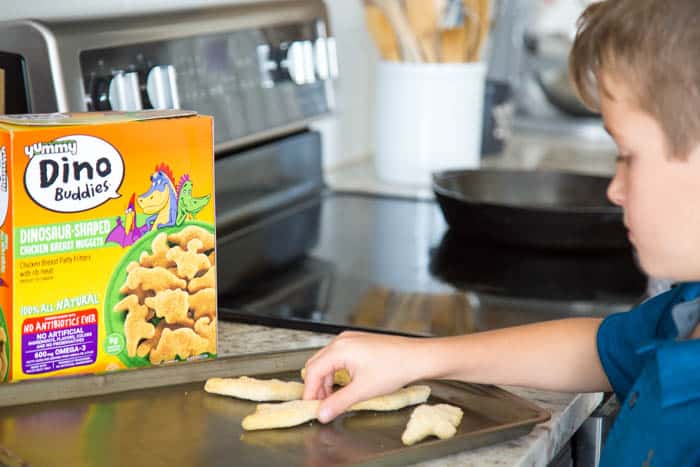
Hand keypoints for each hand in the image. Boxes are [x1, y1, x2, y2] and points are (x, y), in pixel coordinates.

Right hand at [302, 331, 426, 422]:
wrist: (418, 357)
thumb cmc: (395, 368)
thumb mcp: (363, 391)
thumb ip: (338, 403)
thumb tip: (322, 414)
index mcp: (339, 349)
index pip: (313, 372)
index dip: (310, 392)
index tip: (311, 407)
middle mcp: (342, 341)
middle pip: (317, 364)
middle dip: (316, 386)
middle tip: (321, 405)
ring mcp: (350, 340)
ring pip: (327, 361)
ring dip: (327, 380)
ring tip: (334, 398)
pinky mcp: (358, 342)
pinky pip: (338, 357)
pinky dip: (337, 372)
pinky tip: (344, 385)